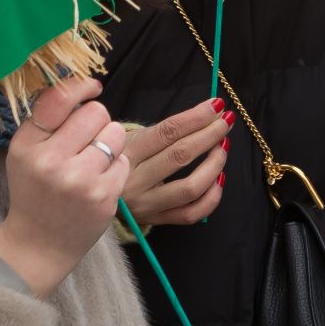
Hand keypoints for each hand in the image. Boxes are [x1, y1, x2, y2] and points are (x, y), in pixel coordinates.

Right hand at [0, 78, 128, 297]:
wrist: (39, 243)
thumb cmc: (35, 191)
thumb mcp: (25, 153)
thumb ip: (46, 121)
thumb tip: (80, 87)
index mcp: (27, 146)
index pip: (59, 99)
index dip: (80, 87)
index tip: (92, 88)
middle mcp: (51, 162)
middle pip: (96, 112)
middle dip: (96, 121)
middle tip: (86, 140)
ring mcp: (80, 180)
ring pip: (115, 133)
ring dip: (109, 143)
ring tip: (93, 161)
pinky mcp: (104, 196)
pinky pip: (124, 161)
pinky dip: (116, 168)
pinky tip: (99, 181)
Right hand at [123, 98, 231, 226]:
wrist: (99, 191)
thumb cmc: (124, 157)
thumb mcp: (132, 138)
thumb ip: (165, 130)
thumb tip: (210, 112)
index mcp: (126, 153)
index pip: (167, 132)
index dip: (195, 117)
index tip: (216, 105)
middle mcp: (133, 180)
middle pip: (180, 155)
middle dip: (209, 135)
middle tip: (225, 122)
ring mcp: (145, 204)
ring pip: (190, 188)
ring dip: (214, 165)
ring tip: (223, 147)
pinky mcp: (155, 220)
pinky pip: (191, 214)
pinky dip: (211, 197)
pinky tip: (219, 179)